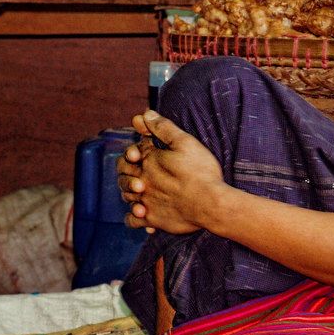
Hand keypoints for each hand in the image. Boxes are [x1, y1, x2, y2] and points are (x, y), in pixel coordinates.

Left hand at [117, 110, 224, 234]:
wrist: (210, 203)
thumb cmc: (200, 171)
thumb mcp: (185, 142)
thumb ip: (164, 128)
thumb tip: (144, 114)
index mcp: (148, 161)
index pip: (131, 153)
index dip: (135, 150)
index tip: (144, 152)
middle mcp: (142, 181)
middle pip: (123, 174)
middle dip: (128, 171)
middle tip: (143, 173)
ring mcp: (145, 201)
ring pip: (126, 196)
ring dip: (130, 192)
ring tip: (142, 191)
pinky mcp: (151, 219)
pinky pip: (132, 220)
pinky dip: (134, 216)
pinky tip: (143, 212)